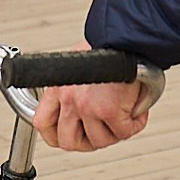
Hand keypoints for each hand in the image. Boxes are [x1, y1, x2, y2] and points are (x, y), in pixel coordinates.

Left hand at [30, 44, 152, 151]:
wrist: (128, 37)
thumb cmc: (109, 47)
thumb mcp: (80, 65)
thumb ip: (76, 89)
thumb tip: (84, 114)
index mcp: (57, 86)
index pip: (42, 124)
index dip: (56, 136)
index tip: (69, 135)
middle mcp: (68, 98)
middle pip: (67, 141)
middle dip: (88, 142)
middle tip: (103, 132)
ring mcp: (86, 106)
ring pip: (99, 142)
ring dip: (115, 133)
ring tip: (124, 117)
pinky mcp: (108, 110)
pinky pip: (123, 133)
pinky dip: (134, 125)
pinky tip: (136, 112)